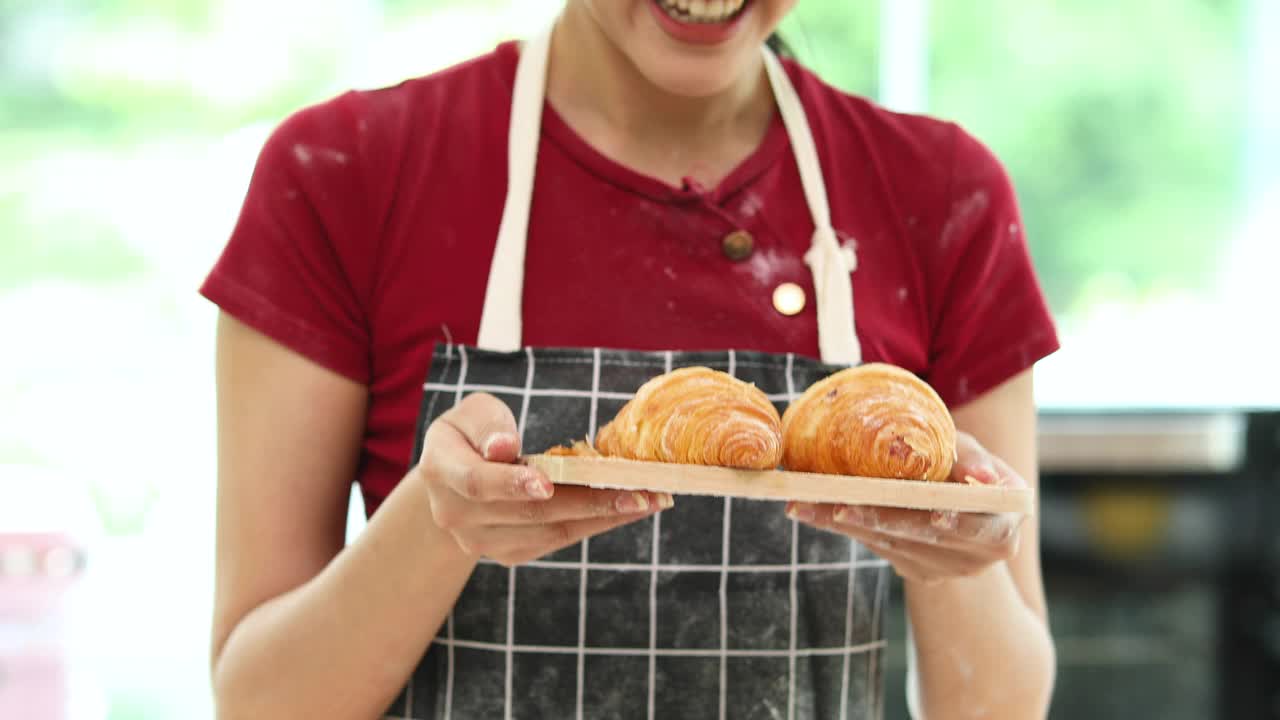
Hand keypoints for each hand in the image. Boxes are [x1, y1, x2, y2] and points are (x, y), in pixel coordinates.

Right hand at [416, 393, 672, 566]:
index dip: (513, 483)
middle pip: (529, 513)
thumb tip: (504, 447)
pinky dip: (596, 524)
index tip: (547, 482)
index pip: (479, 483)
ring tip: (650, 499)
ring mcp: (484, 543)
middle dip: (587, 501)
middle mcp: (458, 516)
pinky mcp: (511, 554)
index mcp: (442, 473)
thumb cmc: (470, 435)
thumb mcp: (470, 413)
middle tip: (638, 491)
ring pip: (550, 531)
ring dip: (604, 516)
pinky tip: (630, 509)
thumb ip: (486, 424)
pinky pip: (558, 541)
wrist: (451, 482)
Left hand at [784, 431, 1026, 584]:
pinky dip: (843, 526)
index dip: (961, 522)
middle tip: (841, 506)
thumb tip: (978, 473)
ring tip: (805, 504)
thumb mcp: (971, 452)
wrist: (958, 499)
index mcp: (1002, 528)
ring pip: (891, 544)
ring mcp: (943, 569)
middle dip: (880, 519)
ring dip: (846, 523)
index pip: (983, 529)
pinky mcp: (914, 570)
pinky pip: (876, 547)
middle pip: (924, 537)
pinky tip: (811, 510)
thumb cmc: (965, 466)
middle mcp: (976, 558)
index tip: (937, 515)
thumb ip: (970, 457)